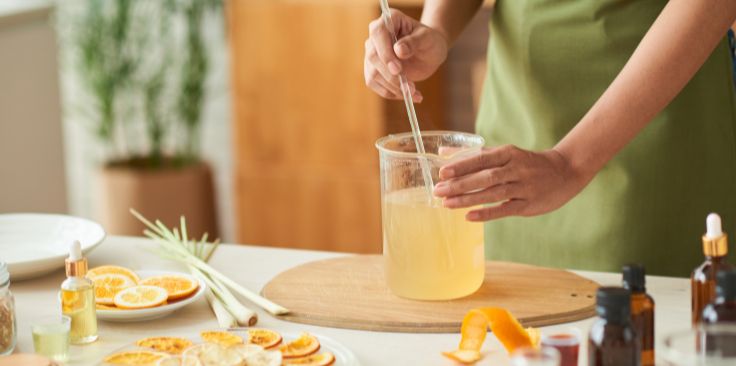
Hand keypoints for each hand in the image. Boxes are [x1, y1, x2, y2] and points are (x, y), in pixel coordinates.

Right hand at [364, 9, 448, 101]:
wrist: (429, 53)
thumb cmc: (430, 41)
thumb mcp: (428, 39)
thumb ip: (415, 42)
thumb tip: (399, 50)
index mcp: (389, 20)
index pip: (378, 33)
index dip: (385, 52)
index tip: (397, 69)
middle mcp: (376, 36)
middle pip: (373, 57)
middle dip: (390, 76)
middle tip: (410, 87)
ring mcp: (373, 54)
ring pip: (373, 74)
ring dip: (393, 88)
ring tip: (414, 93)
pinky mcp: (373, 70)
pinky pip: (375, 85)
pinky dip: (391, 94)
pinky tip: (408, 96)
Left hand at [433, 145, 592, 220]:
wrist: (565, 172)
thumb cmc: (527, 162)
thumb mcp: (505, 153)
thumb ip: (474, 153)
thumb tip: (442, 151)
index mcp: (509, 153)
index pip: (481, 158)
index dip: (461, 166)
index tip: (442, 173)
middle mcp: (516, 168)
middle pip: (485, 176)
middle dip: (460, 184)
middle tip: (438, 191)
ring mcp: (523, 187)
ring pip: (493, 193)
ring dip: (468, 199)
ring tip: (447, 204)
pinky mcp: (529, 204)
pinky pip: (505, 209)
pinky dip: (487, 213)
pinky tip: (469, 216)